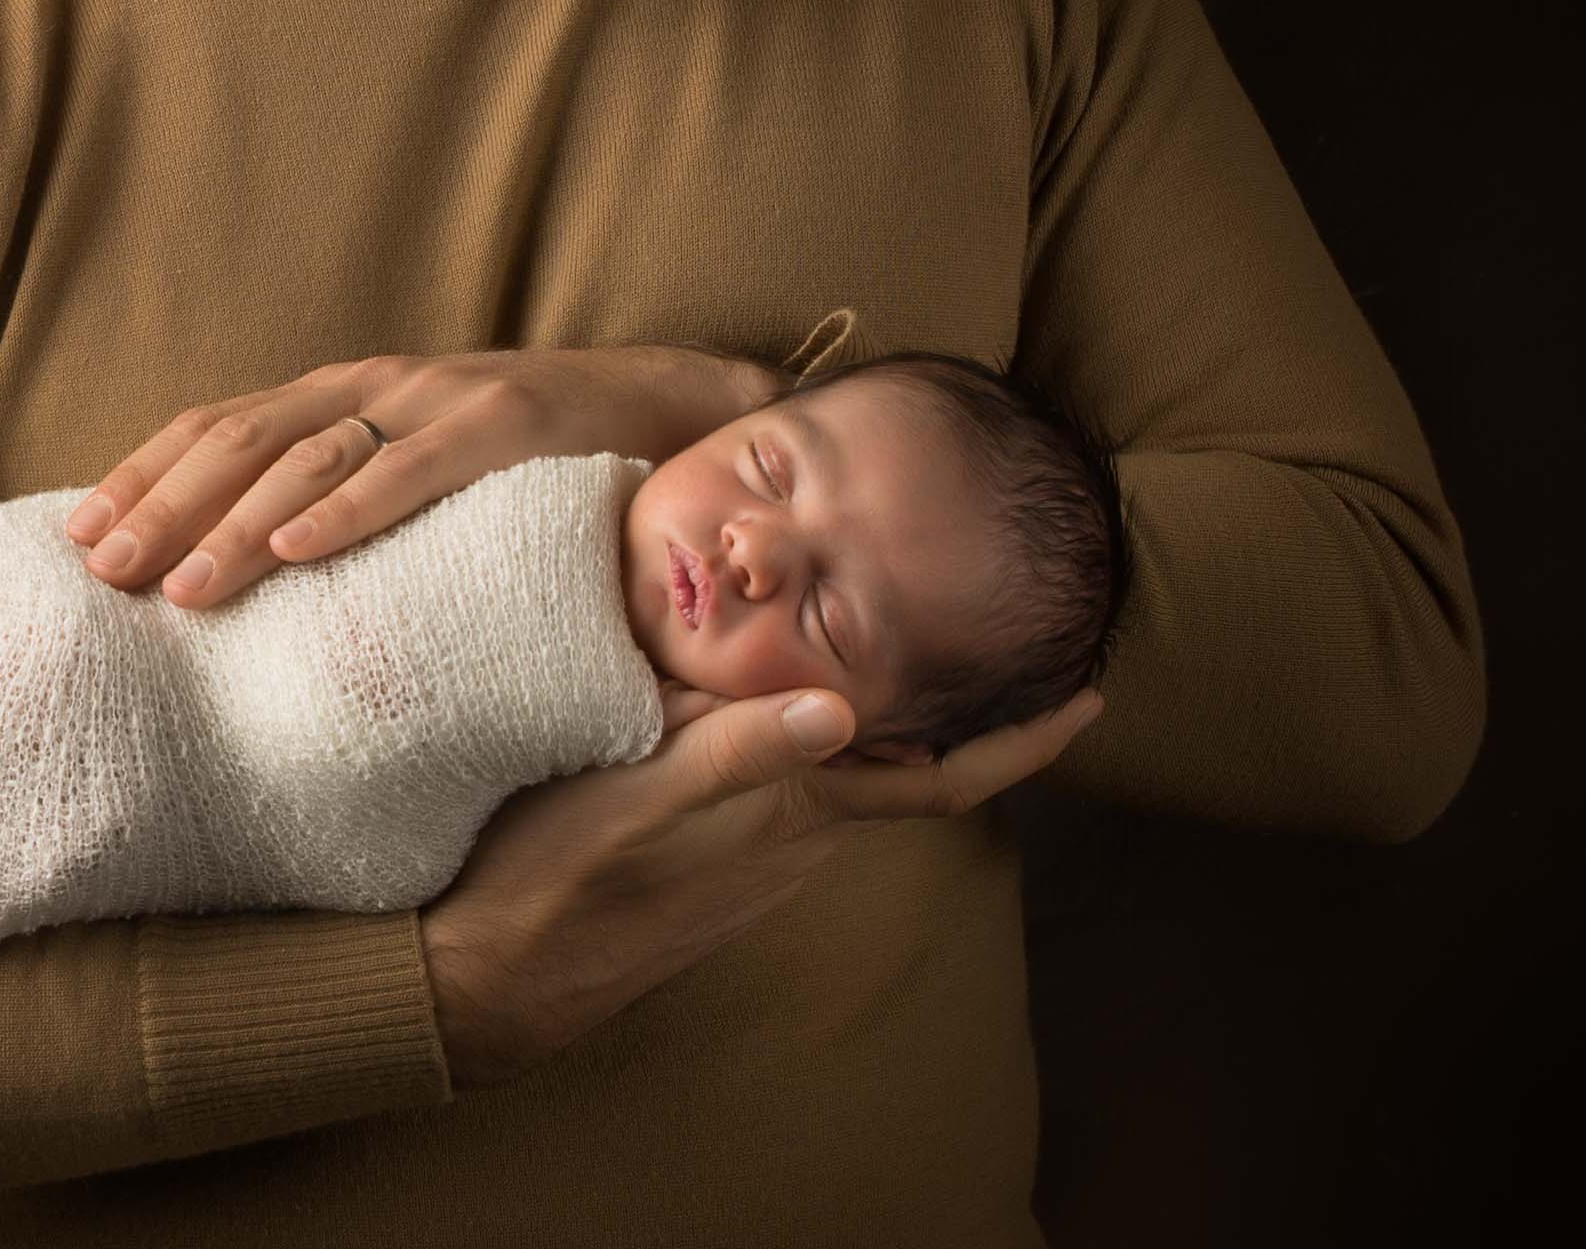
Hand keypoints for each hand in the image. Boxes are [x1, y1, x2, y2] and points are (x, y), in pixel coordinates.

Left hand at [65, 345, 781, 607]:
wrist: (672, 411)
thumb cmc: (532, 466)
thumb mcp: (418, 476)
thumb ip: (340, 503)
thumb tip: (232, 578)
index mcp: (342, 396)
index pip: (215, 427)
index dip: (142, 475)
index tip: (77, 538)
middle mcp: (376, 384)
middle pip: (240, 439)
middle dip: (162, 505)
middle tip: (103, 571)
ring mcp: (439, 398)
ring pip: (310, 456)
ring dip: (236, 522)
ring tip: (181, 584)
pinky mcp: (506, 426)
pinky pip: (412, 471)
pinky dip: (347, 509)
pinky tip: (295, 550)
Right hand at [417, 685, 1104, 1087]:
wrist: (497, 970)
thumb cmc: (561, 873)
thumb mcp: (640, 794)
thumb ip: (739, 750)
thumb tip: (842, 706)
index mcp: (793, 811)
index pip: (943, 778)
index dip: (1022, 742)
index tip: (1089, 695)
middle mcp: (794, 836)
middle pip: (902, 761)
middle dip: (949, 702)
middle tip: (981, 614)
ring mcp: (755, 851)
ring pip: (842, 767)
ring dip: (871, 710)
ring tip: (875, 625)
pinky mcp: (713, 852)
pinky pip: (787, 780)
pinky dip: (804, 727)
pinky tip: (768, 683)